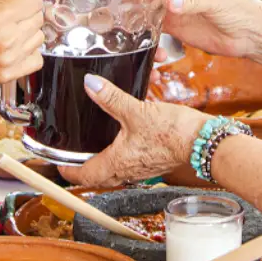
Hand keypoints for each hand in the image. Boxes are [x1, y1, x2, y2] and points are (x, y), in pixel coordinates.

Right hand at [0, 0, 44, 82]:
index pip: (36, 1)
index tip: (11, 1)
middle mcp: (6, 40)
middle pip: (39, 19)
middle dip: (26, 14)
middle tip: (6, 16)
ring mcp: (8, 60)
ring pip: (39, 38)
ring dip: (27, 32)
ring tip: (6, 31)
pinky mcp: (8, 74)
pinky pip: (37, 59)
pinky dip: (28, 52)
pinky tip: (11, 47)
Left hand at [60, 76, 209, 186]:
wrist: (203, 142)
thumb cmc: (173, 133)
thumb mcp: (136, 111)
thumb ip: (111, 97)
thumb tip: (90, 84)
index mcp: (117, 163)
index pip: (84, 176)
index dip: (67, 171)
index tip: (58, 164)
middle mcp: (127, 170)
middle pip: (98, 176)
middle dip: (84, 167)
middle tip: (73, 156)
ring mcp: (142, 168)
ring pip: (115, 170)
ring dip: (104, 161)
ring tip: (95, 147)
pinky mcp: (154, 161)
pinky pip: (131, 163)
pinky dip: (123, 154)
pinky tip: (125, 138)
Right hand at [104, 0, 261, 57]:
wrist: (249, 35)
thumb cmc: (238, 7)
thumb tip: (170, 2)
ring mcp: (170, 4)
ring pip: (140, 0)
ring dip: (122, 4)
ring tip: (101, 8)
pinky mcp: (171, 24)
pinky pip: (148, 23)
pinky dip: (136, 27)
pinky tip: (124, 32)